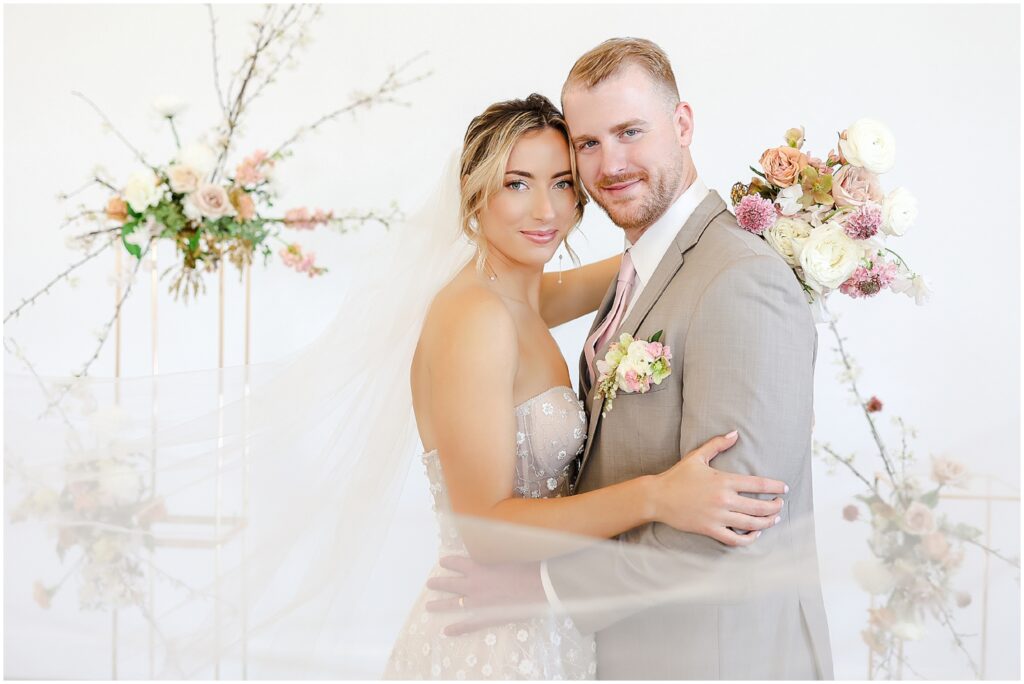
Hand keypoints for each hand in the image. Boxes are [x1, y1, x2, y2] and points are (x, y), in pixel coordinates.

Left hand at [424, 556, 545, 635]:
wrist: (537, 589)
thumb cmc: (525, 570)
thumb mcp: (506, 559)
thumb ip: (495, 560)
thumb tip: (492, 557)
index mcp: (478, 569)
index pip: (457, 563)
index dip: (449, 562)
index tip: (442, 561)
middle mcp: (473, 586)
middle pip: (450, 584)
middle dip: (438, 583)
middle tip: (430, 583)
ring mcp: (477, 604)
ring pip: (452, 604)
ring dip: (439, 605)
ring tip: (428, 606)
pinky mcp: (485, 618)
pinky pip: (467, 625)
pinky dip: (456, 629)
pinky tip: (446, 631)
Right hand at [651, 431, 786, 545]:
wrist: (657, 497)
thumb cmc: (677, 476)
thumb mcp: (697, 456)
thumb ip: (717, 444)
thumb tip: (735, 433)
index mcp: (724, 481)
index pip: (758, 484)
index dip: (775, 487)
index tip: (784, 489)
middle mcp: (724, 500)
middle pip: (760, 506)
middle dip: (775, 506)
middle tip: (780, 504)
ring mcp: (718, 517)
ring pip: (751, 524)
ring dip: (767, 522)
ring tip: (774, 519)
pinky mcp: (710, 529)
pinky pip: (735, 539)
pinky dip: (749, 538)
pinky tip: (755, 534)